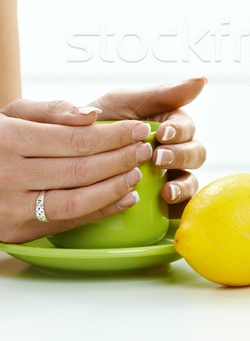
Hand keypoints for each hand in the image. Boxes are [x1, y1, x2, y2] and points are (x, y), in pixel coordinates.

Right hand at [0, 100, 154, 242]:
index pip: (77, 140)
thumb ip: (51, 110)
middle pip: (81, 169)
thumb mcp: (12, 113)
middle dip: (121, 158)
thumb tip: (92, 115)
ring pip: (78, 200)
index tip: (138, 128)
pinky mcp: (18, 231)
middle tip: (144, 149)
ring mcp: (12, 207)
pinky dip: (101, 211)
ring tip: (136, 172)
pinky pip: (68, 222)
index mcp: (10, 139)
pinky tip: (123, 197)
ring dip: (115, 187)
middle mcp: (10, 175)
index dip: (114, 135)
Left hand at [91, 77, 206, 217]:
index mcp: (170, 124)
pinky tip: (166, 205)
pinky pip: (180, 206)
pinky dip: (179, 206)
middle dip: (180, 156)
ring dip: (183, 185)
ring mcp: (169, 177)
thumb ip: (163, 92)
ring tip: (165, 190)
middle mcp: (175, 150)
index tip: (162, 134)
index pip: (187, 127)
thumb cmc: (100, 121)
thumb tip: (203, 79)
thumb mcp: (125, 101)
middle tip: (157, 158)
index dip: (179, 130)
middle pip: (196, 153)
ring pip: (192, 180)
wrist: (68, 154)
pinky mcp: (162, 201)